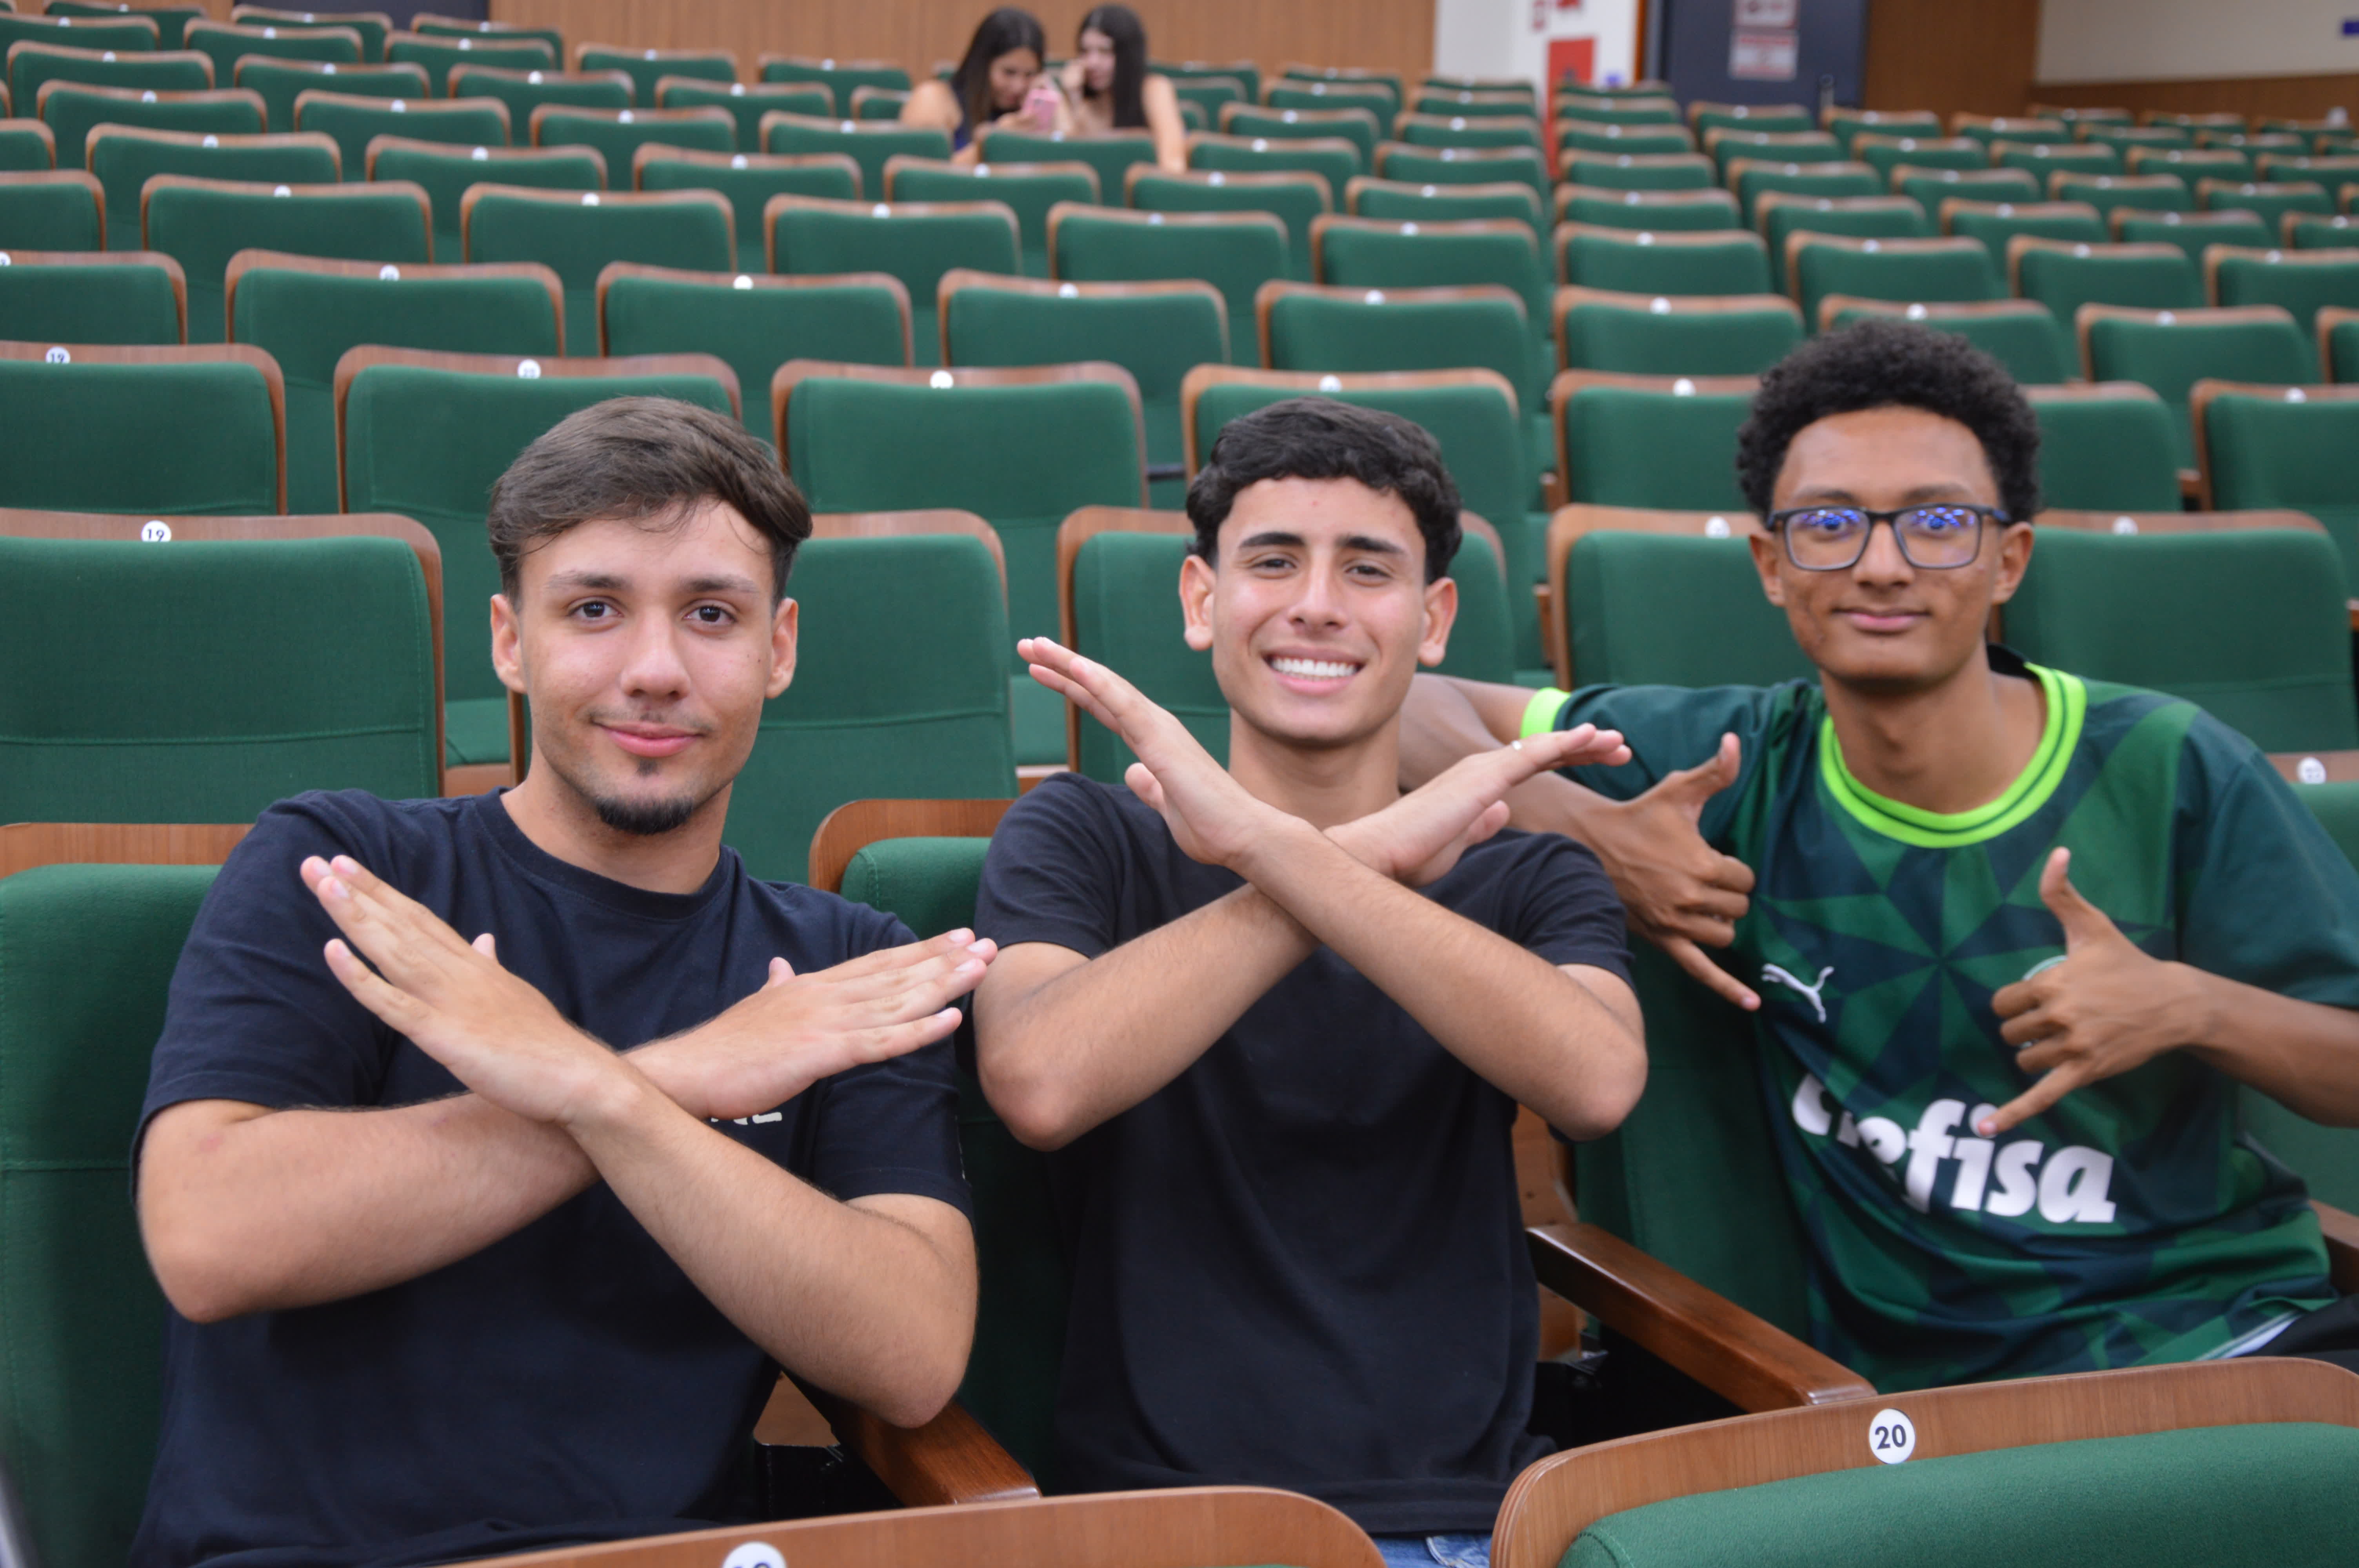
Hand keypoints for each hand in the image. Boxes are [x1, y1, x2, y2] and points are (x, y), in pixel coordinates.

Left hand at [304, 855, 628, 1127]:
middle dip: (356, 892)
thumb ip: (493, 967)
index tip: (348, 867)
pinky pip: (393, 1004)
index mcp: (475, 965)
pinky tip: (333, 952)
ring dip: (355, 916)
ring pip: (393, 950)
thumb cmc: (547, 1046)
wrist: (580, 1078)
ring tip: (322, 884)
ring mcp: (451, 1000)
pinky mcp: (444, 1034)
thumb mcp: (516, 996)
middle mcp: (460, 972)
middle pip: (400, 924)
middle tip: (315, 862)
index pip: (420, 919)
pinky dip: (360, 977)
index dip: (382, 892)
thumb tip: (485, 940)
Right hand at [635, 930, 996, 1121]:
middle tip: (987, 944)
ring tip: (981, 969)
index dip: (918, 951)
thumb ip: (774, 986)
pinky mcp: (820, 1053)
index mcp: (811, 986)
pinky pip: (880, 1043)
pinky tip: (950, 1021)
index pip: (875, 964)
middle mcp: (825, 996)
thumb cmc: (720, 1050)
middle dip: (944, 959)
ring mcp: (825, 1022)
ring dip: (943, 985)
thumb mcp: (754, 1008)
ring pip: (897, 1002)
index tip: (954, 937)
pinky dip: (918, 1032)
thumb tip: (779, 966)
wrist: (686, 1073)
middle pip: (896, 975)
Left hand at [1021, 636, 1284, 870]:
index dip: (1073, 686)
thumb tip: (1133, 772)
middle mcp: (1155, 726)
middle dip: (1062, 666)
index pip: (1104, 706)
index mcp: (1153, 740)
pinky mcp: (1162, 741)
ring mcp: (1159, 729)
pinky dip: (1098, 683)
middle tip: (1028, 645)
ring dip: (1070, 664)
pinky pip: (1124, 705)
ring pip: (1106, 687)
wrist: (1243, 836)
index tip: (1041, 671)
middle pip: (1100, 688)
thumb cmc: (1210, 823)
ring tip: (1036, 646)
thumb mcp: (1166, 804)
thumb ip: (1149, 786)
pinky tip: (1075, 667)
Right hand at [1334, 724, 1630, 885]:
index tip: (1598, 761)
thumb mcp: (1455, 842)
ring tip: (1617, 742)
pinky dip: (1564, 743)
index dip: (1564, 759)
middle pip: (1542, 752)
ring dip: (1583, 743)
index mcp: (1474, 785)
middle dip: (1583, 749)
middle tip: (1620, 749)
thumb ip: (1479, 824)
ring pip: (1543, 748)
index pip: (1529, 766)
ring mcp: (1481, 770)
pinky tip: (1590, 738)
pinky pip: (1532, 755)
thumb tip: (1502, 811)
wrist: (1373, 857)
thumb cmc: (1406, 855)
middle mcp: (1479, 770)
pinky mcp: (1482, 779)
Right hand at [1581, 733, 1759, 1008]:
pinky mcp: (1663, 941)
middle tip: (1705, 876)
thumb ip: (1714, 771)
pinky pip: (1701, 972)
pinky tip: (1752, 1004)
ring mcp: (1676, 924)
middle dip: (1728, 893)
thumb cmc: (1638, 816)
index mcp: (1700, 864)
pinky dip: (1728, 989)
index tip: (1714, 857)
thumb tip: (1738, 741)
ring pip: (1724, 935)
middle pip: (1738, 908)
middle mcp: (1690, 899)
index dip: (1735, 868)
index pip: (1744, 878)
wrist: (1590, 847)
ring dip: (1720, 921)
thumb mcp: (1677, 791)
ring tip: (1702, 903)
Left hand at [1983, 848, 2206, 1135]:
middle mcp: (2059, 1017)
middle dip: (2023, 1031)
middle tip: (2050, 1022)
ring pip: (2025, 1061)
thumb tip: (2056, 852)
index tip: (2035, 1001)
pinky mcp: (2085, 1073)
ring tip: (2059, 1043)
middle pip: (2010, 1034)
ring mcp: (2073, 1048)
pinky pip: (2042, 1097)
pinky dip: (2013, 1115)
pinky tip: (1987, 1129)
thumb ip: (2061, 892)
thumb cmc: (2127, 963)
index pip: (2004, 1004)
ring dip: (2033, 1056)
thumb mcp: (2091, 924)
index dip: (2015, 1005)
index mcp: (2053, 983)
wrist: (2174, 1002)